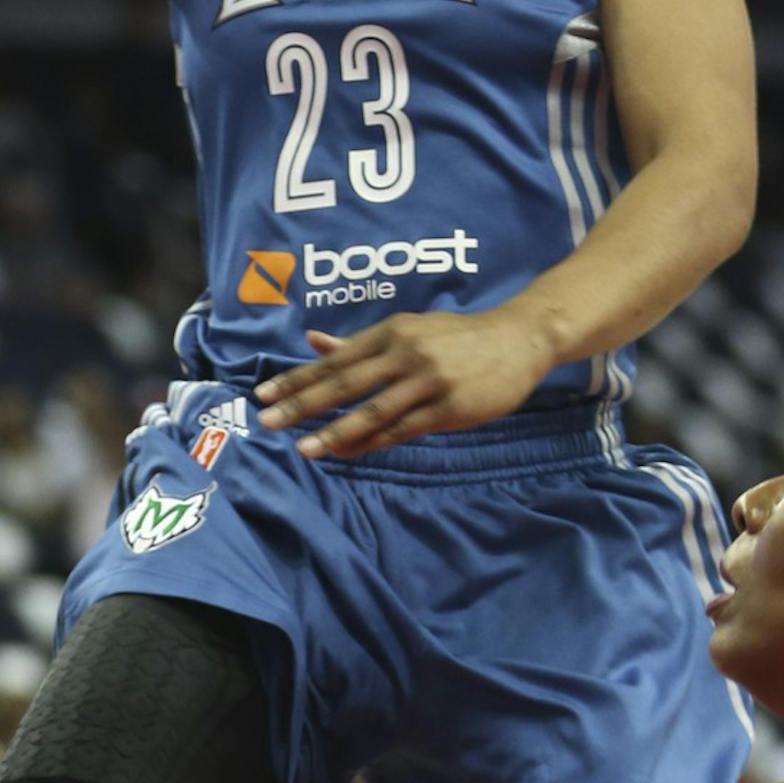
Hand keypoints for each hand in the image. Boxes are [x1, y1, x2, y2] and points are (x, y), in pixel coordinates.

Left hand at [255, 299, 556, 457]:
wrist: (520, 339)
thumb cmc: (457, 337)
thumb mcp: (408, 330)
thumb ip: (359, 343)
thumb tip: (312, 341)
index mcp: (391, 332)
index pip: (335, 359)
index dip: (297, 378)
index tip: (264, 395)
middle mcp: (405, 352)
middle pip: (345, 383)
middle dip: (302, 404)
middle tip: (267, 422)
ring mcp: (428, 380)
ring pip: (372, 411)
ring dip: (334, 431)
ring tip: (304, 448)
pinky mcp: (450, 407)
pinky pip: (403, 429)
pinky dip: (372, 442)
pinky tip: (347, 452)